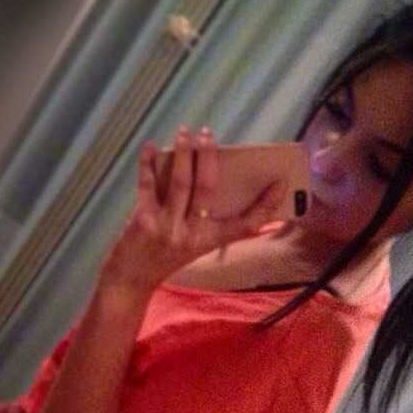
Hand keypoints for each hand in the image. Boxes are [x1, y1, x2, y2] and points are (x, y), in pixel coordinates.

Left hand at [99, 125, 287, 291]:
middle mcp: (191, 235)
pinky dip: (148, 164)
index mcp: (209, 242)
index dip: (266, 205)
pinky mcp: (143, 221)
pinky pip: (148, 185)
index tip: (281, 183)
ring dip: (184, 153)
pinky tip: (150, 146)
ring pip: (181, 183)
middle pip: (208, 189)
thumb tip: (209, 175)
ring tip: (185, 132)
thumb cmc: (163, 258)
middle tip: (208, 134)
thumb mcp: (192, 245)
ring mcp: (167, 228)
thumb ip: (202, 219)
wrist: (131, 281)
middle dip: (209, 157)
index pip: (245, 224)